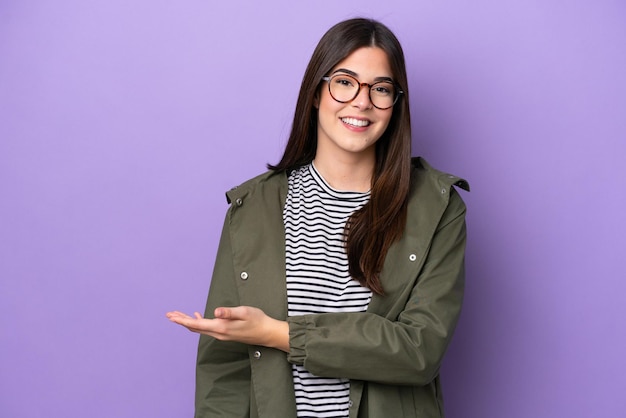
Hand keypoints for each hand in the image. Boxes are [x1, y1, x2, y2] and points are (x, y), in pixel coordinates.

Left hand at [166, 307, 288, 351]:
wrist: (267, 333)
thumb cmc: (257, 320)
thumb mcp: (244, 312)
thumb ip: (229, 312)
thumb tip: (216, 312)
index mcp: (221, 327)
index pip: (197, 324)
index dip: (183, 320)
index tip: (172, 316)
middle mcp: (219, 333)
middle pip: (195, 327)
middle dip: (181, 320)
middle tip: (169, 315)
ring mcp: (222, 334)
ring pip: (200, 328)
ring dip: (188, 321)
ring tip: (178, 315)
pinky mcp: (226, 333)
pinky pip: (208, 328)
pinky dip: (199, 322)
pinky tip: (198, 316)